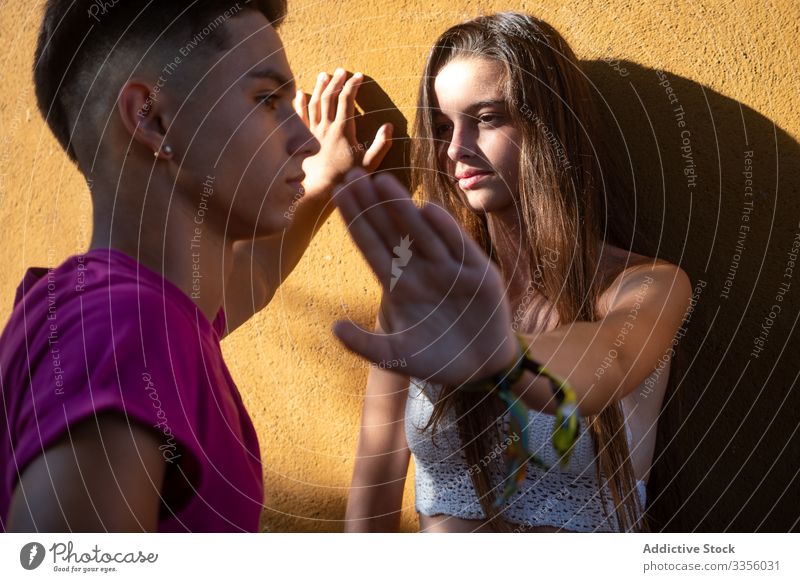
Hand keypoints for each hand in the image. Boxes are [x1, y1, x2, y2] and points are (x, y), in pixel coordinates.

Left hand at [294, 69, 392, 196]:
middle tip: (342, 70)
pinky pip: (299, 117)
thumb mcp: (369, 165)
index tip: (359, 76)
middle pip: (330, 97)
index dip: (353, 85)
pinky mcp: (302, 140)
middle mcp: (326, 128)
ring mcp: (312, 132)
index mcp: (343, 131)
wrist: (318, 191)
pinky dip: (300, 104)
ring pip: (314, 103)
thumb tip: (388, 126)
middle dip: (337, 81)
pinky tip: (300, 94)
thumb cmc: (346, 179)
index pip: (347, 100)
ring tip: (324, 75)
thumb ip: (380, 145)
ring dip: (319, 87)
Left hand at [331, 168, 517, 385]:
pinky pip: (458, 247)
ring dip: (402, 208)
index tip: (338, 194)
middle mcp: (420, 270)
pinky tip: (426, 210)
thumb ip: (365, 345)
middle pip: (391, 231)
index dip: (356, 220)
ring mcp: (448, 269)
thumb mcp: (395, 358)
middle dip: (372, 204)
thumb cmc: (435, 360)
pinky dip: (444, 230)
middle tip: (351, 174)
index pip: (371, 246)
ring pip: (421, 233)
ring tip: (381, 181)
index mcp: (397, 286)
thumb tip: (333, 328)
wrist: (480, 369)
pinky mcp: (477, 273)